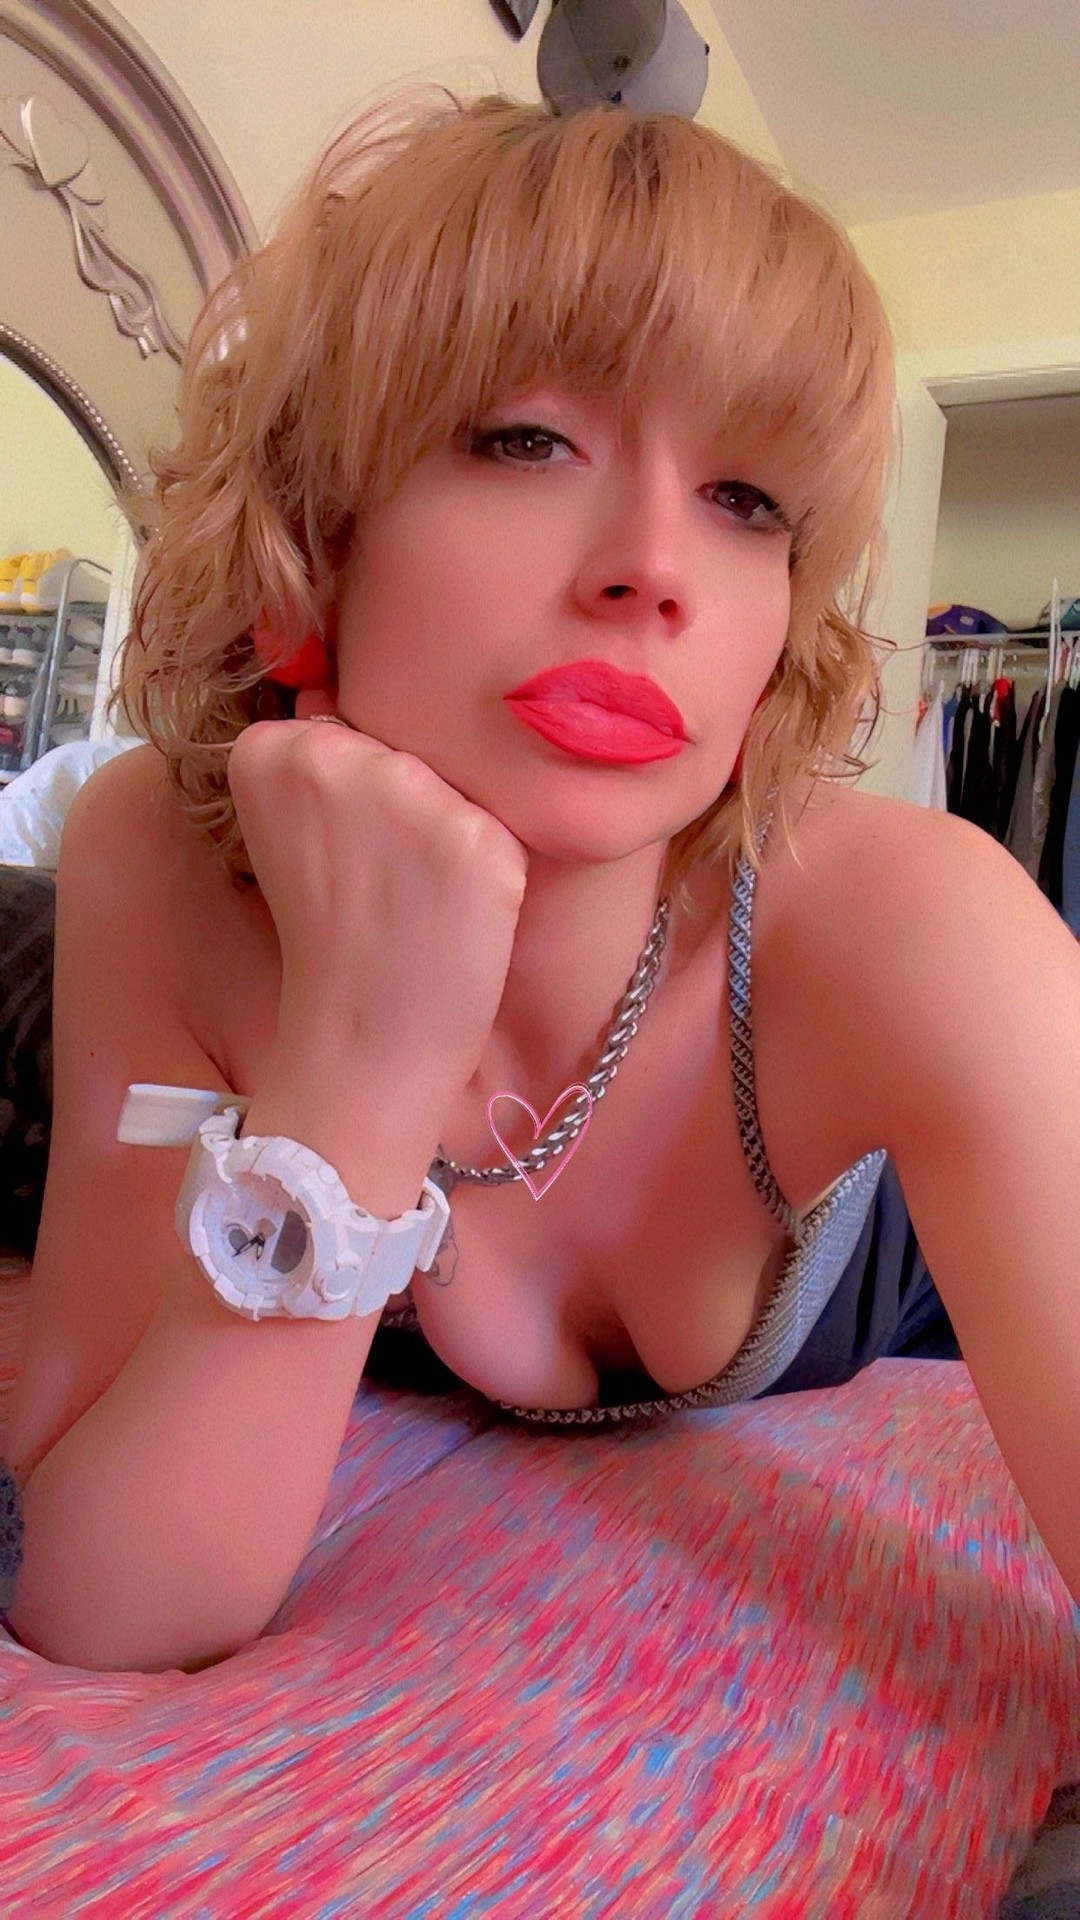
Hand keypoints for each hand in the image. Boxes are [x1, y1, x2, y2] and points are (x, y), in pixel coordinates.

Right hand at [226, 690, 528, 1079]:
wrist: (363, 1037)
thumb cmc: (335, 936)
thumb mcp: (296, 830)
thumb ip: (322, 756)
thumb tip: (341, 686)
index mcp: (270, 748)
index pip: (343, 726)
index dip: (352, 796)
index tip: (333, 857)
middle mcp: (335, 756)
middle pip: (403, 747)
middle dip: (405, 806)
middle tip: (379, 884)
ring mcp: (408, 794)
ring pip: (455, 780)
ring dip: (450, 832)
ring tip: (415, 898)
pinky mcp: (475, 837)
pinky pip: (500, 824)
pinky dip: (491, 868)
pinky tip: (453, 912)